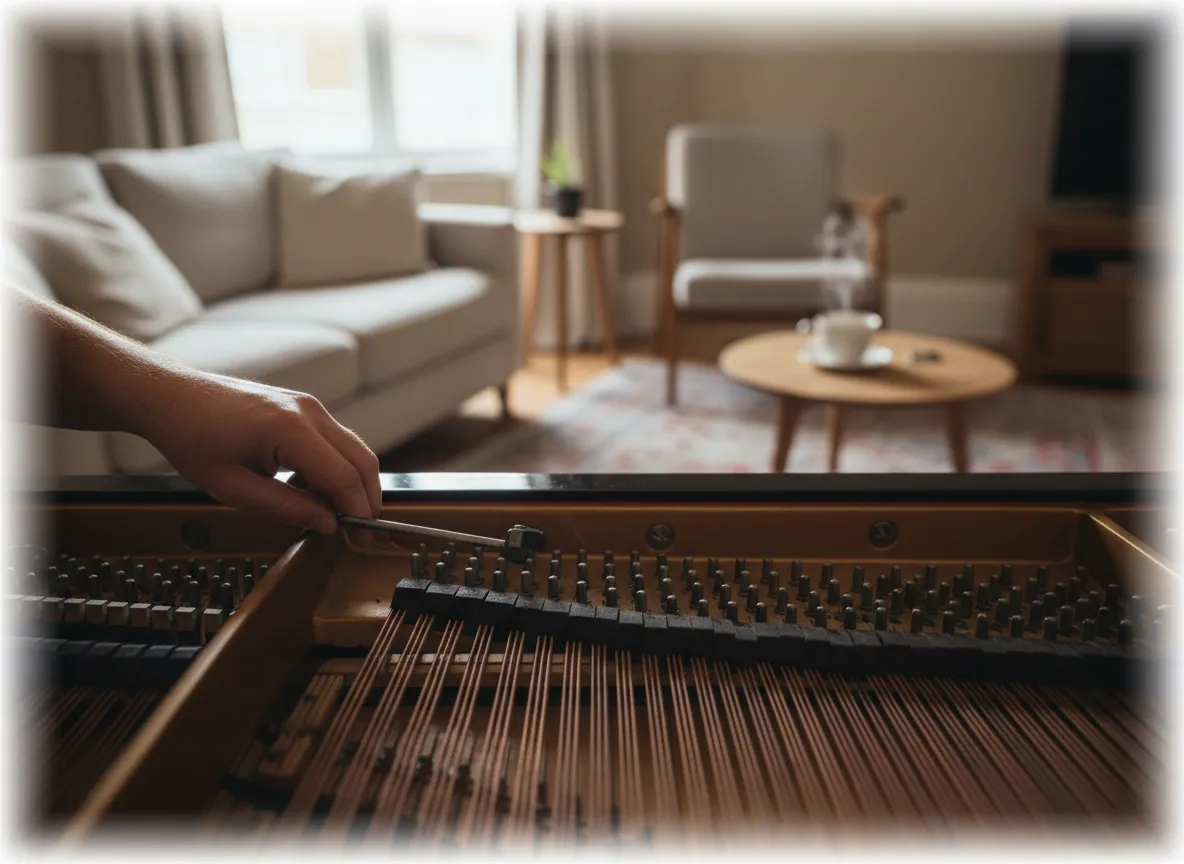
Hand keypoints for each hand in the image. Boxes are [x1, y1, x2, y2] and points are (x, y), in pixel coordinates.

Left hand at [140, 372, 380, 535]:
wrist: (172, 398)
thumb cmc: (193, 440)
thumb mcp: (235, 489)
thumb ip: (288, 507)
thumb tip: (329, 523)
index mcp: (291, 430)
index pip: (344, 477)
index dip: (356, 512)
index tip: (358, 541)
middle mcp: (309, 411)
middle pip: (362, 460)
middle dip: (366, 500)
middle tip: (358, 534)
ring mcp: (309, 405)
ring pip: (353, 449)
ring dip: (352, 484)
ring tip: (330, 514)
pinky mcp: (303, 406)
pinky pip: (335, 440)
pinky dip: (336, 467)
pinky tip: (309, 488)